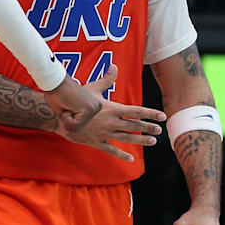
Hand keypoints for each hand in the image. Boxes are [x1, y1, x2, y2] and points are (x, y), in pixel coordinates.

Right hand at [42, 72, 101, 130]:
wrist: (53, 80)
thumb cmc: (57, 92)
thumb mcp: (69, 107)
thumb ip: (75, 119)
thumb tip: (71, 132)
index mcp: (94, 105)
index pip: (79, 124)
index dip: (67, 117)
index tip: (67, 103)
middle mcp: (97, 106)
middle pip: (78, 127)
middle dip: (67, 118)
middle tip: (66, 103)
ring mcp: (94, 108)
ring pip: (75, 127)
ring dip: (66, 117)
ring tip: (66, 104)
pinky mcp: (88, 109)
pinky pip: (73, 125)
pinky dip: (65, 117)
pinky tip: (67, 104)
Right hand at [51, 66, 166, 161]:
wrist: (61, 116)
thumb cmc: (77, 100)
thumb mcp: (93, 88)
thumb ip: (106, 79)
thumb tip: (114, 66)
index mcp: (112, 108)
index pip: (136, 111)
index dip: (150, 113)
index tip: (162, 116)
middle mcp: (111, 122)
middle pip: (134, 126)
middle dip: (148, 128)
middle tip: (159, 130)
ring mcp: (105, 133)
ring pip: (127, 138)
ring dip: (140, 140)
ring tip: (152, 141)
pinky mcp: (97, 142)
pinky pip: (112, 150)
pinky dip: (122, 155)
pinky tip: (131, 159)